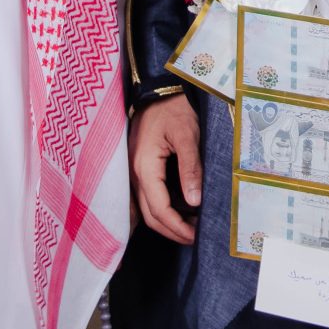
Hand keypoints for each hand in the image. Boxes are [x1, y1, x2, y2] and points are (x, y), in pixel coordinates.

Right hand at [130, 94, 201, 244]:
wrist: (158, 92)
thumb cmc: (173, 110)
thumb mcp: (187, 135)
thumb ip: (190, 168)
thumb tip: (194, 202)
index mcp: (144, 167)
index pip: (158, 209)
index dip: (177, 226)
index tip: (196, 236)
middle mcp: (134, 174)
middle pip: (149, 215)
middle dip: (172, 231)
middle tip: (196, 237)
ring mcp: (133, 172)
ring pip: (145, 209)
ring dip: (166, 222)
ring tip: (190, 227)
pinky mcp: (138, 169)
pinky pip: (145, 198)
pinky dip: (160, 210)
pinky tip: (178, 211)